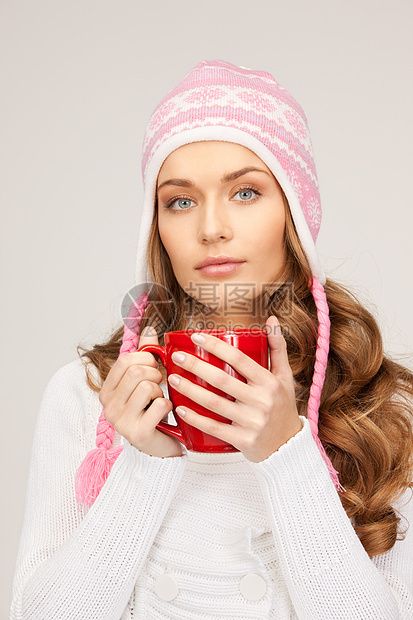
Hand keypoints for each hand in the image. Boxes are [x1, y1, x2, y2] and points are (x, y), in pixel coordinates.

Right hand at [99, 327, 183, 457]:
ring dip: (162, 392)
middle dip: (156, 374)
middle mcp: (108, 406)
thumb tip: (149, 329)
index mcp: (107, 391)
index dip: (145, 359)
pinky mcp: (138, 433)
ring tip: (160, 401)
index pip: (124, 360)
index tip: (154, 367)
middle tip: (160, 386)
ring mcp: (121, 421)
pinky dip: (169, 406)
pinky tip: (166, 414)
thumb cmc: (153, 411)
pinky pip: (160, 405)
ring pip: (147, 387)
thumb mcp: (147, 381)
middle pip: (136, 372)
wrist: (161, 448)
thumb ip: (146, 356)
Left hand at [167, 316, 301, 461]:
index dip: (216, 346)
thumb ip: (277, 348)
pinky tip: (180, 409)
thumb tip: (271, 319)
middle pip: (222, 380)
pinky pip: (215, 428)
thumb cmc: (283, 407)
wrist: (289, 447)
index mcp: (270, 383)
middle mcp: (262, 401)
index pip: (240, 359)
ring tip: (174, 379)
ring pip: (214, 403)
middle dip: (196, 366)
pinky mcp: (243, 441)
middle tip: (176, 357)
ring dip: (190, 390)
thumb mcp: (285, 377)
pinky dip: (196, 418)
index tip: (196, 336)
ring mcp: (252, 422)